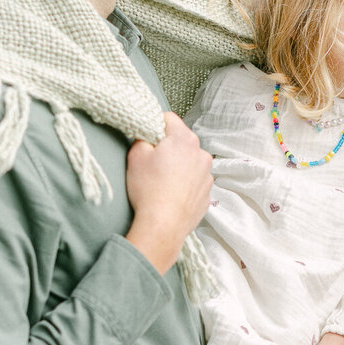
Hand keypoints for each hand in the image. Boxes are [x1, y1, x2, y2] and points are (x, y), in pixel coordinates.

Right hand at [125, 112, 212, 273]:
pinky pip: (194, 181)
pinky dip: (185, 183)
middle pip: (181, 141)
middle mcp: (201, 154)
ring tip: (162, 182)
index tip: (147, 137)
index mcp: (185, 139)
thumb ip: (142, 138)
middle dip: (168, 147)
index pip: (169, 119)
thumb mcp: (136, 155)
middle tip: (152, 162)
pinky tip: (171, 194)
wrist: (163, 225)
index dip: (155, 125)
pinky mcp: (207, 193)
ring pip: (189, 161)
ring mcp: (207, 174)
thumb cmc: (149, 190)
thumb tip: (147, 136)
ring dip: (178, 166)